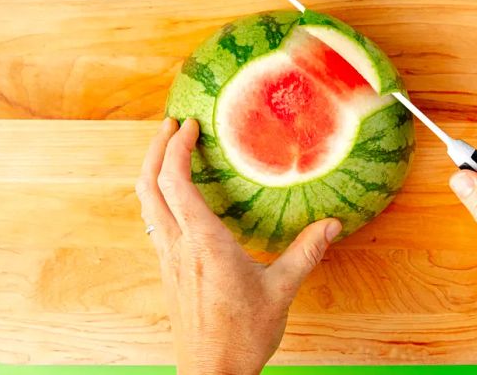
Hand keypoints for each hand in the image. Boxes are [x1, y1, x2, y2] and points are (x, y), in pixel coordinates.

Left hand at [136, 118, 341, 374]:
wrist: (212, 374)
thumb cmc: (243, 336)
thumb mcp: (281, 290)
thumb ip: (305, 252)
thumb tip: (330, 225)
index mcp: (204, 243)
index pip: (175, 183)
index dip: (176, 148)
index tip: (187, 126)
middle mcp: (178, 246)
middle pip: (148, 186)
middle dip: (155, 150)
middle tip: (171, 126)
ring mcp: (168, 259)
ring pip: (146, 205)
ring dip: (153, 172)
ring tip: (170, 153)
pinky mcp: (169, 271)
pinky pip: (154, 222)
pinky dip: (159, 197)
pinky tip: (177, 198)